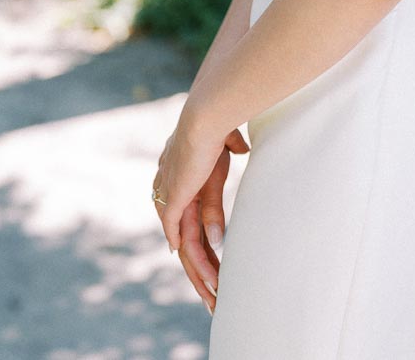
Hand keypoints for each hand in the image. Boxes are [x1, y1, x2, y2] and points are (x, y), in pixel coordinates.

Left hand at [153, 118, 250, 311]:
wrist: (204, 117)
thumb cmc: (216, 125)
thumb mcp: (224, 147)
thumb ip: (230, 150)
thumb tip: (242, 150)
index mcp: (180, 181)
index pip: (189, 223)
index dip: (202, 246)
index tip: (214, 264)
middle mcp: (171, 195)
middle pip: (185, 245)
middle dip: (200, 272)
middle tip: (212, 296)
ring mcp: (171, 200)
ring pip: (184, 249)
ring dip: (200, 275)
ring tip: (215, 297)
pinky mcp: (174, 203)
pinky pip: (185, 242)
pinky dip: (197, 262)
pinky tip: (206, 279)